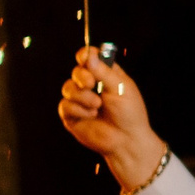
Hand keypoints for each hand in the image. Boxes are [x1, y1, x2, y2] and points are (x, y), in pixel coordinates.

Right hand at [57, 48, 165, 191]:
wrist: (125, 140)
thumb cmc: (129, 113)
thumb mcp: (121, 88)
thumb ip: (104, 71)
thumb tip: (89, 55)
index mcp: (106, 75)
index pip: (90, 58)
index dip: (85, 55)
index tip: (84, 57)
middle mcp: (91, 86)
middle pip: (76, 71)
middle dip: (82, 76)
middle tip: (91, 84)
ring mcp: (80, 100)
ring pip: (68, 88)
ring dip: (82, 96)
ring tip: (97, 106)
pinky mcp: (72, 115)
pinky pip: (65, 105)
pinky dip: (78, 109)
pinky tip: (90, 115)